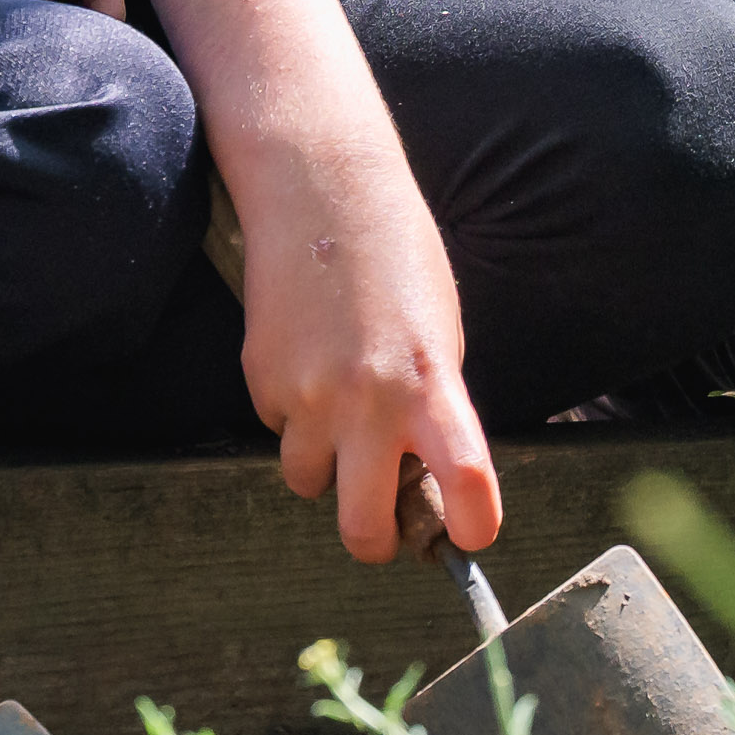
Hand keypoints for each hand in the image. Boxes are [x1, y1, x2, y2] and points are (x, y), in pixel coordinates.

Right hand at [230, 142, 500, 564]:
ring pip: (308, 480)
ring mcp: (308, 396)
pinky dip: (293, 413)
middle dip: (373, 540)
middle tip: (381, 528)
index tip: (472, 536)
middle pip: (362, 527)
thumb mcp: (438, 332)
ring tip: (339, 405)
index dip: (474, 525)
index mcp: (432, 384)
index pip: (466, 479)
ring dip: (324, 464)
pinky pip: (279, 429)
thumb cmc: (396, 258)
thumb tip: (422, 474)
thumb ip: (433, 403)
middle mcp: (369, 401)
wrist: (321, 193)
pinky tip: (307, 356)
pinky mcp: (261, 381)